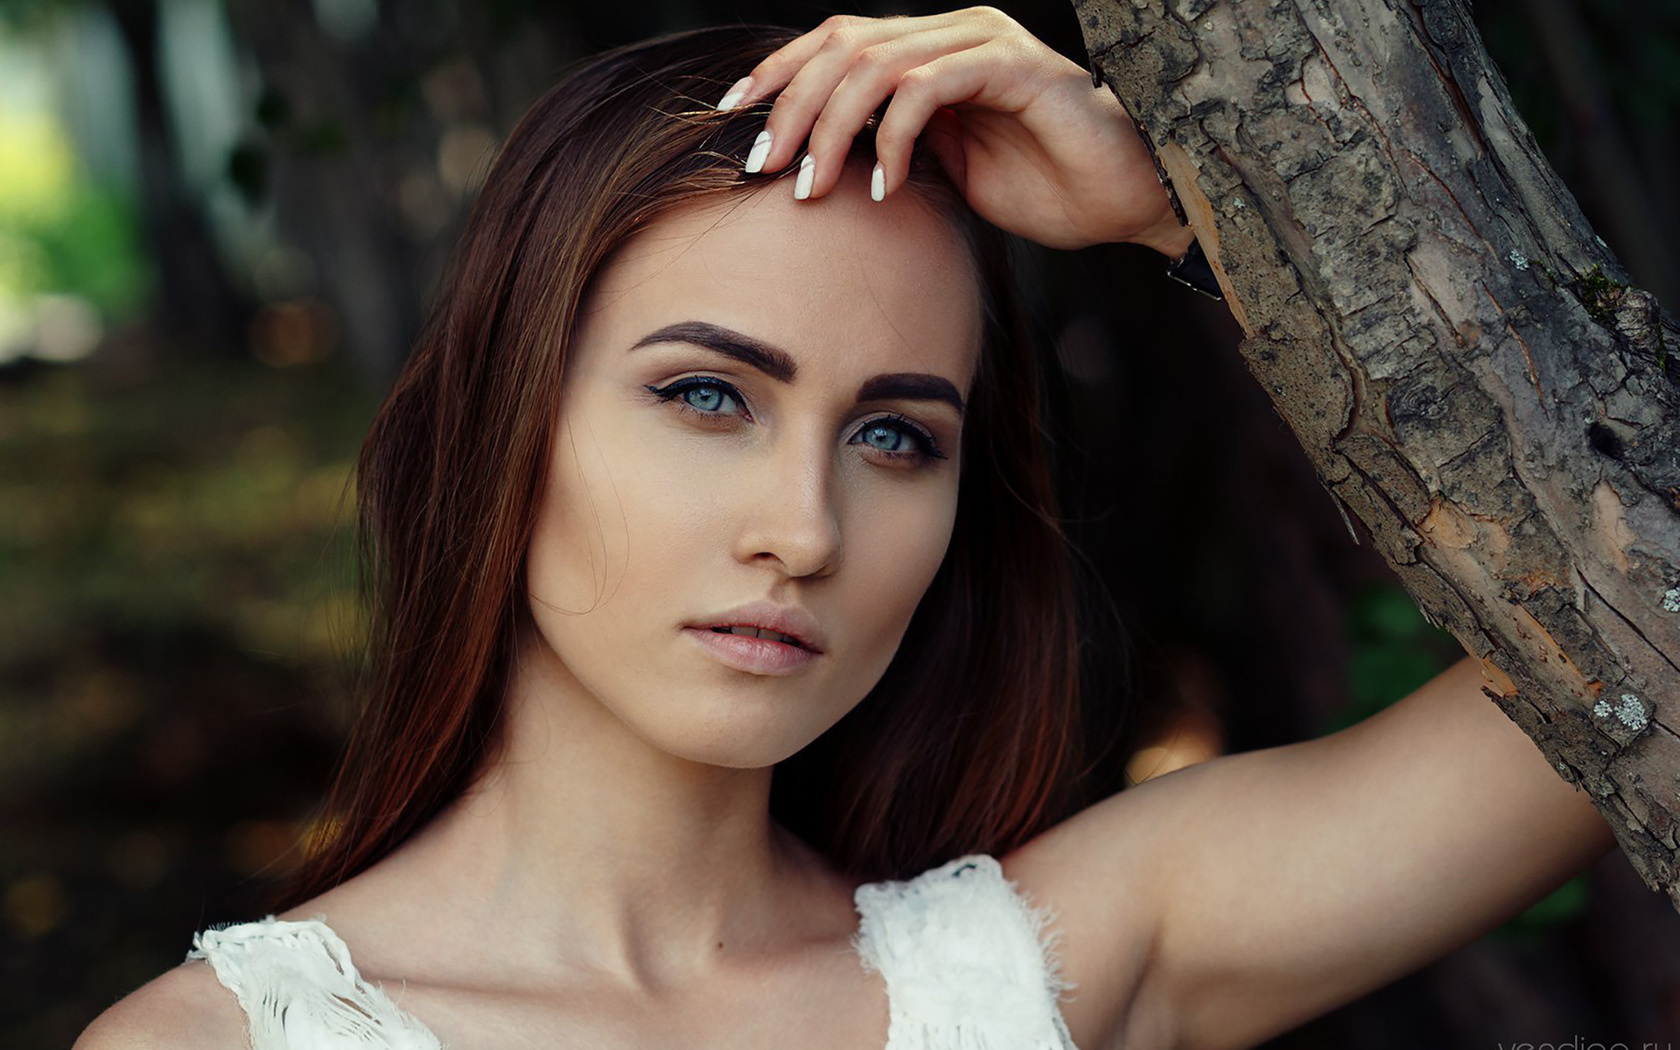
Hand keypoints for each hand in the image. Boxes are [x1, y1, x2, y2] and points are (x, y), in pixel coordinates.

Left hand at [716, 6, 1194, 255]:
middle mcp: (954, 32)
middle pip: (842, 45)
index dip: (777, 73)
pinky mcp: (1014, 68)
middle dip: (791, 106)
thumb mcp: (950, 172)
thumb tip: (826, 164)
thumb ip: (895, 150)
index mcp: (932, 50)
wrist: (1128, 198)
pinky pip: (928, 89)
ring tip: (813, 185)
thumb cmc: (1047, 189)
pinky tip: (883, 187)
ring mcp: (984, 42)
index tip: (731, 115)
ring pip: (876, 63)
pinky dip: (894, 137)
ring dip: (832, 127)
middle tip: (765, 165)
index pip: (835, 42)